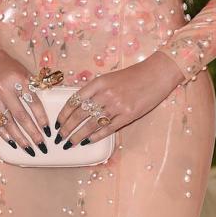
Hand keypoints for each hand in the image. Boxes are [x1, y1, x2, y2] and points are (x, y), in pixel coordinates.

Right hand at [0, 49, 51, 154]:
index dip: (41, 118)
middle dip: (32, 133)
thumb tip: (48, 113)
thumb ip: (36, 91)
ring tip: (29, 149)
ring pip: (8, 123)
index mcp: (19, 79)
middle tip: (41, 146)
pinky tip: (13, 143)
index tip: (48, 131)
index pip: (33, 103)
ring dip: (19, 138)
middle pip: (21, 116)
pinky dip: (4, 135)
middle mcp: (3, 88)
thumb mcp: (26, 74)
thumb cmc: (11, 70)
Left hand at [54, 51, 184, 149]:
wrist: (157, 73)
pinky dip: (97, 136)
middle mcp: (105, 94)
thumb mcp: (110, 78)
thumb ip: (95, 90)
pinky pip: (108, 128)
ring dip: (78, 135)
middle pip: (80, 115)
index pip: (74, 101)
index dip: (63, 114)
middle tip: (60, 138)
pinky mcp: (128, 115)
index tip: (58, 123)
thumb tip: (80, 105)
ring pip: (91, 124)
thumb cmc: (134, 75)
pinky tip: (89, 141)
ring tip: (71, 143)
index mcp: (98, 83)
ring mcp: (117, 105)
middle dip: (67, 128)